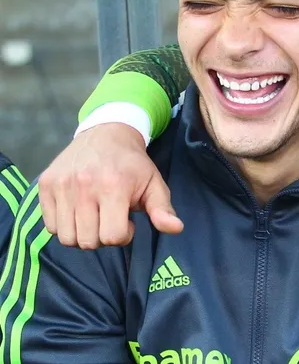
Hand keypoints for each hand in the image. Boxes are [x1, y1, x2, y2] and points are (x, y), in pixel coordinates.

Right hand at [38, 123, 183, 248]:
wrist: (106, 133)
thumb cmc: (133, 164)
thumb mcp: (154, 184)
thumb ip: (163, 209)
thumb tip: (176, 229)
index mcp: (114, 186)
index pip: (113, 236)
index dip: (124, 235)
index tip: (128, 221)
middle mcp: (84, 186)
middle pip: (88, 241)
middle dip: (102, 236)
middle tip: (110, 218)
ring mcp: (62, 185)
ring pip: (67, 238)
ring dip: (83, 233)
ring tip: (95, 215)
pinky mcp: (45, 184)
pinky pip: (50, 226)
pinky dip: (65, 225)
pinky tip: (80, 210)